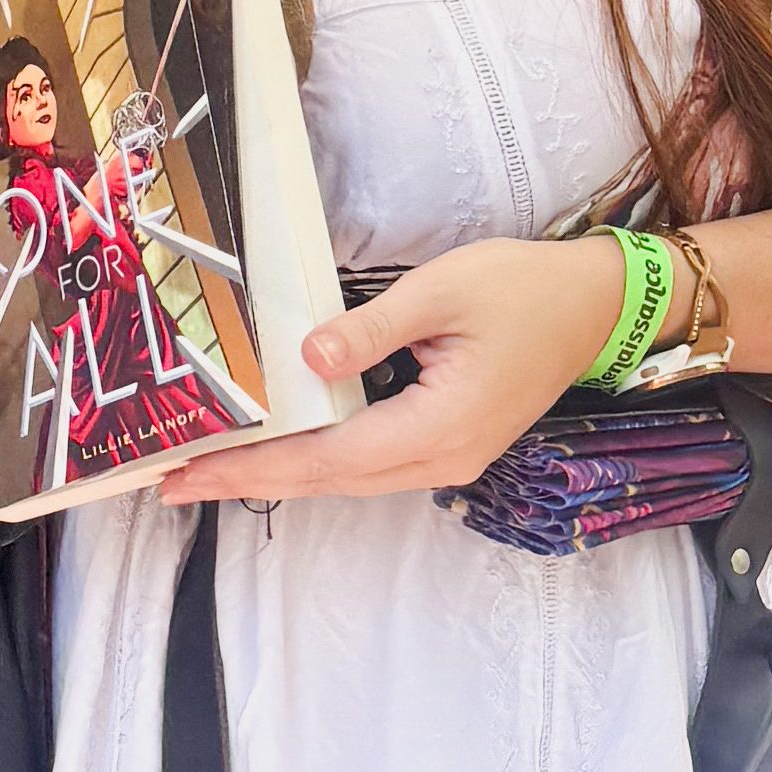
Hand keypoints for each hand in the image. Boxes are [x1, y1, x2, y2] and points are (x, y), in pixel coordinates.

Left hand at [157, 237, 630, 507]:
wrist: (596, 306)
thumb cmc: (525, 289)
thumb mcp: (443, 291)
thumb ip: (370, 328)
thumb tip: (307, 357)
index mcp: (440, 425)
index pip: (328, 457)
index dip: (257, 467)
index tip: (194, 472)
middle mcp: (442, 457)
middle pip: (330, 481)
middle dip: (250, 480)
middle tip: (175, 482)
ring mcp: (448, 456)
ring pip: (348, 478)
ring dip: (280, 475)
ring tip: (212, 472)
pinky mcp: (448, 442)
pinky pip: (369, 463)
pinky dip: (317, 460)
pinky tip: (278, 450)